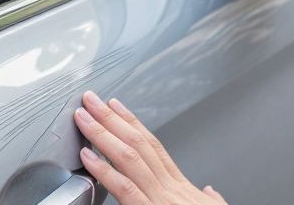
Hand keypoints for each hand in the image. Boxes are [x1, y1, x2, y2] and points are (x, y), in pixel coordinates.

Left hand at [73, 91, 226, 204]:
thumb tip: (209, 190)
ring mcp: (162, 200)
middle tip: (91, 99)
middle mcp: (171, 189)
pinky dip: (104, 170)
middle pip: (138, 144)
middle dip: (112, 119)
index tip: (116, 106)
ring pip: (130, 158)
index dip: (133, 124)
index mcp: (182, 190)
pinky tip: (88, 156)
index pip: (154, 147)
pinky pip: (125, 188)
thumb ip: (210, 201)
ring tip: (83, 117)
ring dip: (103, 134)